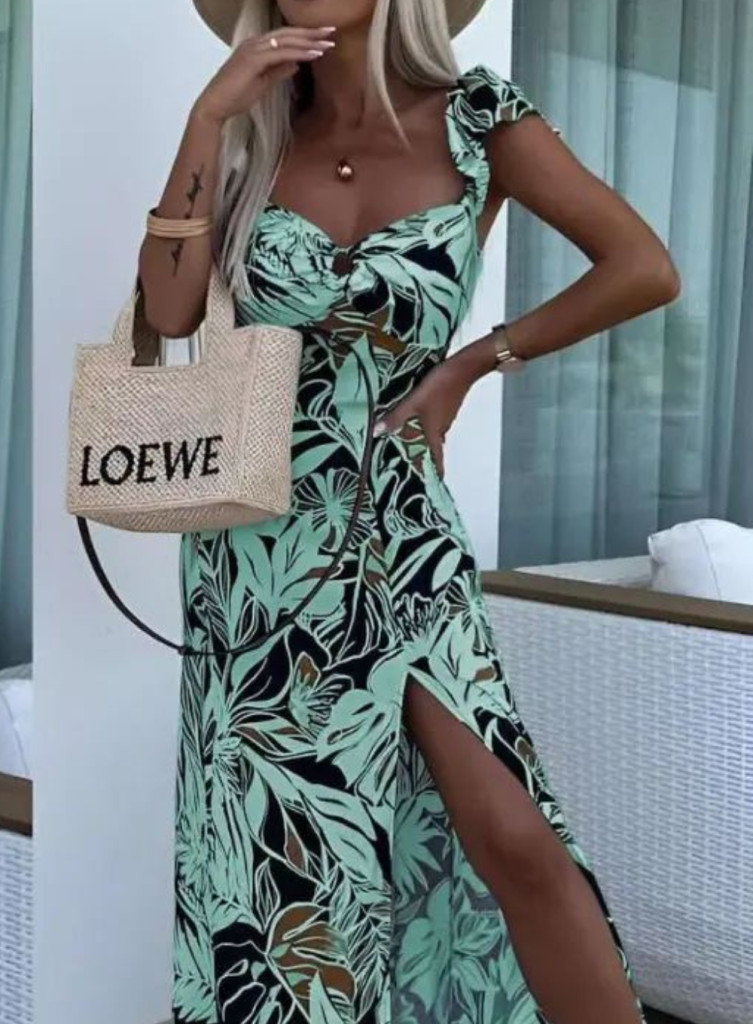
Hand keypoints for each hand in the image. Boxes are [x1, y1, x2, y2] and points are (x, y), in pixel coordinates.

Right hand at [192, 26, 335, 124]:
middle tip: (331, 31)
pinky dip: (300, 52)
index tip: (323, 38)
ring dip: (309, 40)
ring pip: (287, 40)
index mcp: (255, 47)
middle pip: (287, 33)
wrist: (215, 106)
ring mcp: (253, 48)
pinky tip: (315, 54)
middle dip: (311, 32)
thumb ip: (278, 71)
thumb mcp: (263, 83)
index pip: (284, 37)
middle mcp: (254, 43)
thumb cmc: (235, 97)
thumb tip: (295, 64)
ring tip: (328, 42)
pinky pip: (282, 52)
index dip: (304, 36)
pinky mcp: (254, 59)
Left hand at [372, 360, 472, 478]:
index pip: (437, 460)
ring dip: (421, 442)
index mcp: (434, 433)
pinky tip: (413, 422)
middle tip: (409, 466)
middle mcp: (441, 430)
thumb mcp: (413, 402)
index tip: (432, 486)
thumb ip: (396, 417)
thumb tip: (376, 432)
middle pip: (432, 450)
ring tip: (405, 445)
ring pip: (431, 436)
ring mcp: (444, 418)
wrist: (462, 368)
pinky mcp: (445, 408)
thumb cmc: (440, 387)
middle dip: (422, 459)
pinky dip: (423, 428)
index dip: (435, 474)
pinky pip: (433, 424)